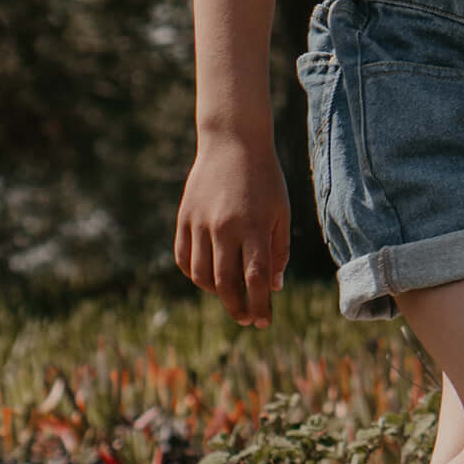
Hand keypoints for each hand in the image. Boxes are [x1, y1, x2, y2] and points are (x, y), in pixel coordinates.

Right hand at [174, 132, 289, 327]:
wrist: (233, 141)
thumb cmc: (265, 179)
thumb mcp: (281, 212)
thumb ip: (278, 251)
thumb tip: (272, 288)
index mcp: (254, 226)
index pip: (255, 278)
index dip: (259, 305)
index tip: (263, 321)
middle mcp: (225, 227)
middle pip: (225, 282)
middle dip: (236, 307)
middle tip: (246, 319)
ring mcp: (200, 222)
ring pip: (201, 274)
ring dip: (215, 292)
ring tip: (229, 294)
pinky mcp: (184, 217)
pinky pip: (183, 257)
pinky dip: (194, 274)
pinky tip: (208, 276)